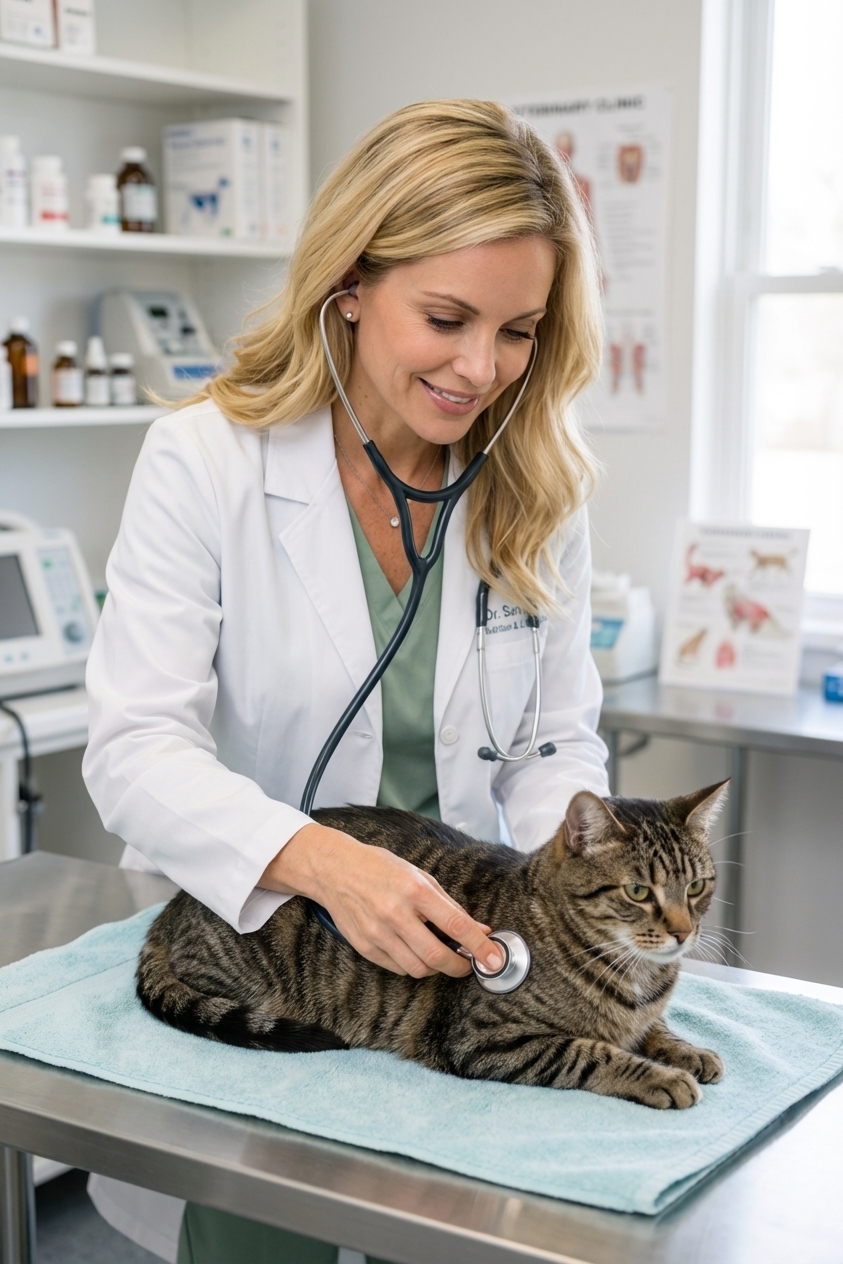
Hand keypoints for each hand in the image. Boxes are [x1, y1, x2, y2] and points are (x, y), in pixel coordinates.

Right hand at [260, 823, 504, 978]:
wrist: (335, 870)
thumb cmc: (381, 868)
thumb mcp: (419, 876)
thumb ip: (449, 905)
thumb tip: (479, 929)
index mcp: (414, 890)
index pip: (456, 925)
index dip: (480, 947)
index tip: (495, 960)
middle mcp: (395, 913)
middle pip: (437, 957)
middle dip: (460, 967)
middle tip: (469, 964)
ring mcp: (377, 933)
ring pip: (418, 969)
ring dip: (436, 968)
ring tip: (441, 956)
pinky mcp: (365, 946)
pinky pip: (398, 968)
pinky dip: (413, 965)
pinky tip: (415, 951)